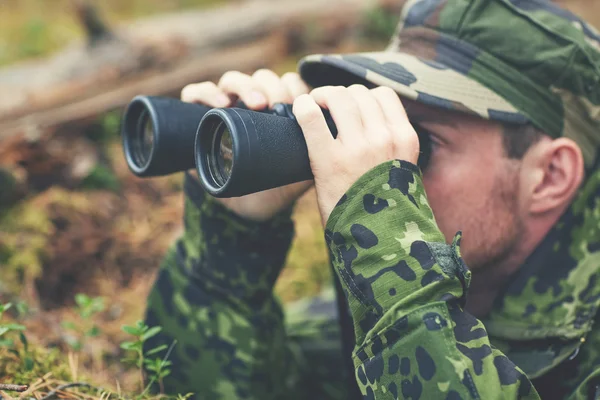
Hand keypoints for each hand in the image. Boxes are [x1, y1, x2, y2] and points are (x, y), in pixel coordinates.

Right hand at [180, 69, 312, 221]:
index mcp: (276, 111)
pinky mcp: (197, 118)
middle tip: (278, 104)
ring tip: (256, 103)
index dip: (295, 85)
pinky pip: (195, 93)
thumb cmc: (273, 187)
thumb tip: (341, 142)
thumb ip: (318, 155)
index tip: (303, 102)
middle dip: (272, 86)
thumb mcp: (299, 171)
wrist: (241, 210)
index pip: (287, 83)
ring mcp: (223, 109)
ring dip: (245, 85)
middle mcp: (249, 104)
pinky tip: (221, 104)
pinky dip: (206, 92)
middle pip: (261, 77)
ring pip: (232, 80)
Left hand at [292, 85, 419, 225]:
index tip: (348, 107)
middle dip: (338, 96)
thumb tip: (367, 123)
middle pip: (357, 94)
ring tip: (312, 106)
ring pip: (337, 97)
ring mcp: (357, 148)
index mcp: (404, 139)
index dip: (362, 96)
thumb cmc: (384, 210)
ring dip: (320, 96)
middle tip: (324, 107)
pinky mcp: (329, 160)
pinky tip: (299, 110)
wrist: (376, 244)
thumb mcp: (401, 172)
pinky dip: (302, 107)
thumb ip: (391, 146)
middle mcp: (384, 139)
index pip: (383, 95)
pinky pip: (311, 117)